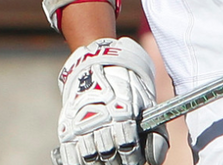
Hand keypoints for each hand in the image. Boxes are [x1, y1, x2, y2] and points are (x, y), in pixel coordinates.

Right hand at [55, 38, 168, 164]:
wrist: (98, 68)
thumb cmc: (127, 91)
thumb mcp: (147, 106)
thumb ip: (156, 135)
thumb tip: (155, 161)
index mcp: (122, 111)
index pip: (128, 147)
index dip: (133, 158)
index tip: (135, 158)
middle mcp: (100, 116)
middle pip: (109, 154)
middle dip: (118, 161)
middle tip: (121, 158)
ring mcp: (81, 122)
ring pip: (91, 158)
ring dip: (101, 162)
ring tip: (107, 158)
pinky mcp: (66, 126)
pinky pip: (71, 155)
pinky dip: (80, 162)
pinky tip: (91, 160)